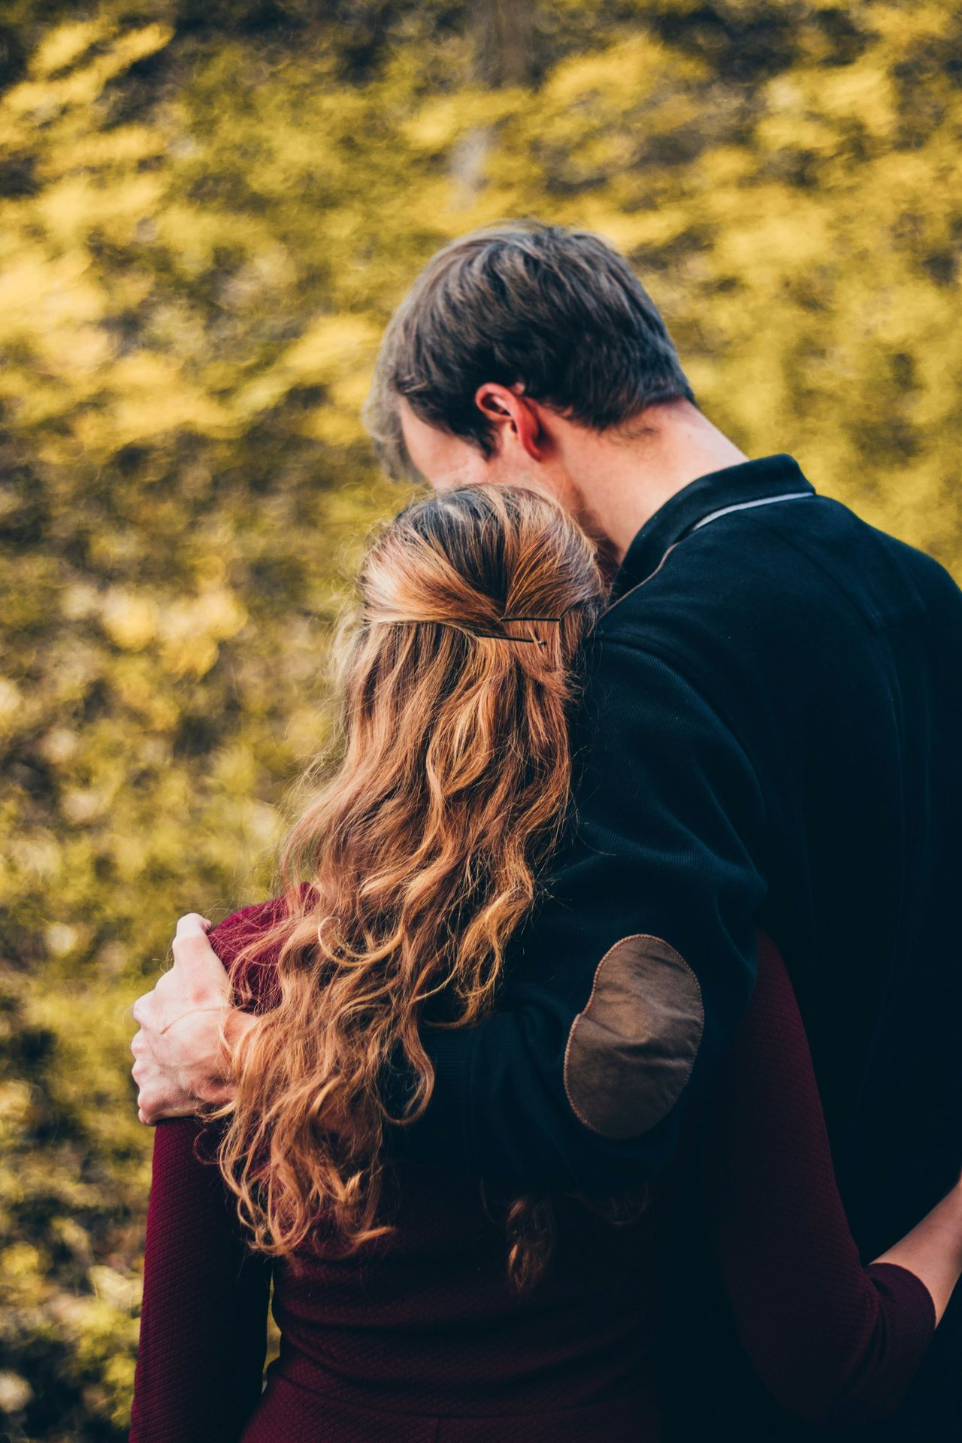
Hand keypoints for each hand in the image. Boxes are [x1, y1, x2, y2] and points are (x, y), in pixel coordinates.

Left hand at [130, 913, 252, 1123]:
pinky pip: (153, 1104)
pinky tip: (183, 1099)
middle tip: (200, 1042)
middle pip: (153, 1038)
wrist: (215, 1051)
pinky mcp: (152, 1100)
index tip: (200, 1010)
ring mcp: (144, 1073)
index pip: (156, 1003)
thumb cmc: (207, 1002)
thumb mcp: (197, 955)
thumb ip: (191, 932)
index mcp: (146, 1008)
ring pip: (153, 1069)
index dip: (178, 1005)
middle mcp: (139, 1041)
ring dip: (169, 1070)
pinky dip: (164, 1102)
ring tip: (197, 1073)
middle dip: (169, 1039)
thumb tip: (196, 922)